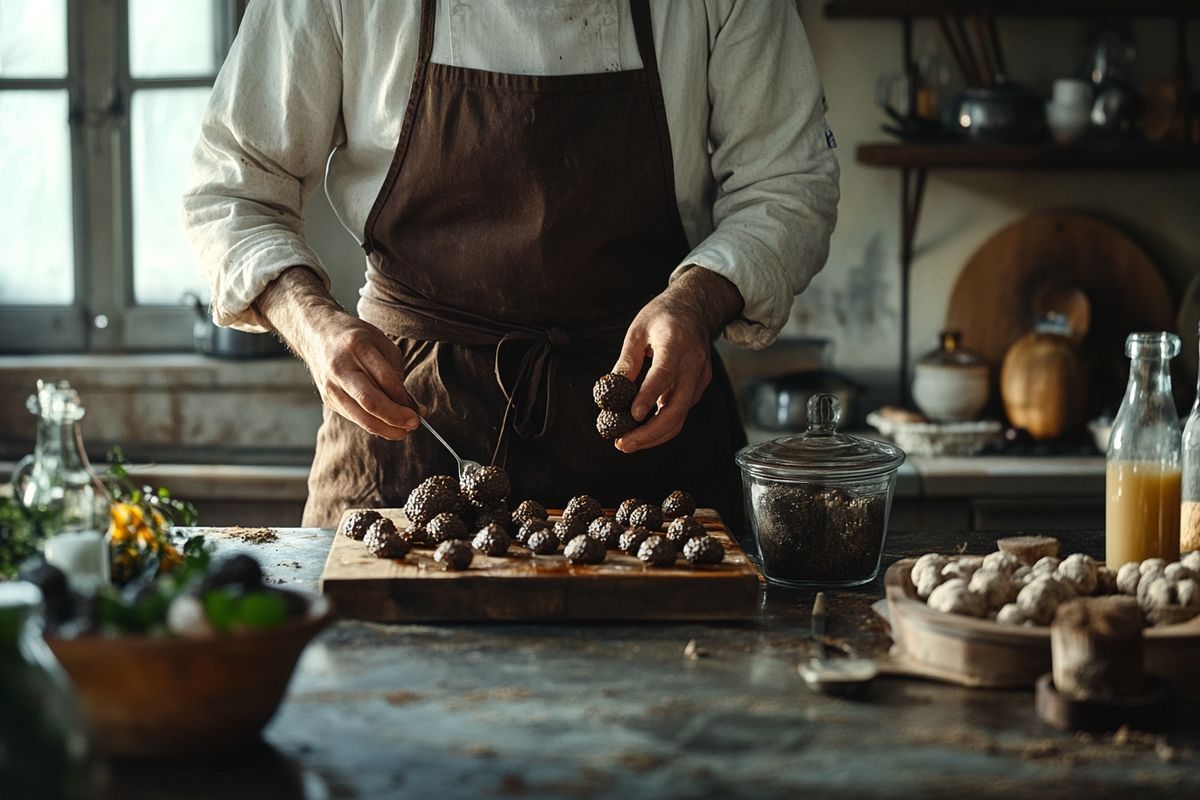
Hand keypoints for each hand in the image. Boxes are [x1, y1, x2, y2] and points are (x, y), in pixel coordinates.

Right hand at [255, 267, 421, 439]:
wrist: (316, 334)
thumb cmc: (357, 338)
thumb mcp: (381, 344)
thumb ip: (396, 375)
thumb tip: (414, 408)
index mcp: (358, 346)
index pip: (385, 379)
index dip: (404, 399)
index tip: (420, 412)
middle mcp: (341, 367)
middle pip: (370, 401)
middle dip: (395, 418)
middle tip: (414, 425)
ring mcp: (331, 385)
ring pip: (361, 416)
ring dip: (386, 429)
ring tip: (404, 431)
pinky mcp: (328, 399)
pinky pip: (355, 417)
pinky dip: (374, 425)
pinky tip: (388, 425)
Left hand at [611, 267, 742, 452]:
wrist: (696, 308)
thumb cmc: (663, 317)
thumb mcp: (638, 331)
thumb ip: (627, 361)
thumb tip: (611, 391)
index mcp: (676, 344)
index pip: (664, 374)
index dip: (649, 396)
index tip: (632, 415)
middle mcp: (693, 364)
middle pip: (677, 407)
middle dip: (650, 432)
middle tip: (623, 444)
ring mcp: (700, 377)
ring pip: (681, 416)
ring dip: (655, 435)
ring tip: (628, 443)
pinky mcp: (700, 386)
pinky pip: (682, 411)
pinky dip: (663, 424)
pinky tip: (642, 430)